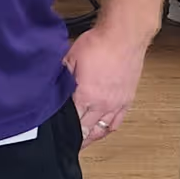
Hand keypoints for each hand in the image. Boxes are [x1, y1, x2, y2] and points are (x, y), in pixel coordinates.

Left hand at [64, 22, 148, 142]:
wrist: (124, 36)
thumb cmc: (99, 43)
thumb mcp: (70, 59)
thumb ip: (61, 78)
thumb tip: (52, 88)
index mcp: (86, 96)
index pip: (71, 122)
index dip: (62, 129)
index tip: (56, 134)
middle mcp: (103, 104)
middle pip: (86, 130)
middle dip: (75, 137)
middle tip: (66, 142)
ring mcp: (116, 104)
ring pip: (102, 130)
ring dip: (91, 137)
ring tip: (81, 141)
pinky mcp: (127, 100)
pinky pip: (117, 122)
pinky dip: (108, 129)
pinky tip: (102, 130)